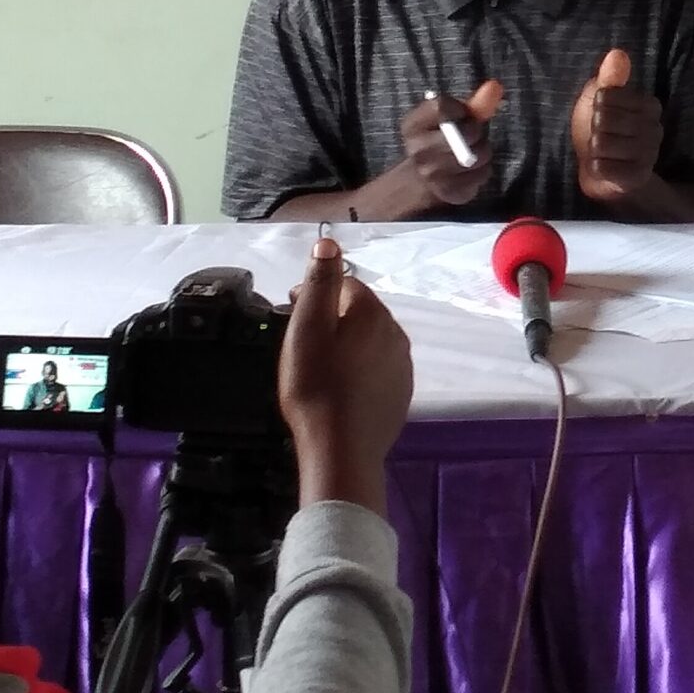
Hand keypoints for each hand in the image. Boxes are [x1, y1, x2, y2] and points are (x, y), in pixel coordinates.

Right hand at [279, 237, 413, 516]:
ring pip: (370, 341)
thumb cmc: (316, 387)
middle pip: (360, 312)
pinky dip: (360, 369)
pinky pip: (378, 368)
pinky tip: (341, 388)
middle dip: (333, 316)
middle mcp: (396, 333)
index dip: (316, 292)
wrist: (342, 450)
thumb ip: (320, 283)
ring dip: (348, 343)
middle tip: (302, 340)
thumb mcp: (307, 330)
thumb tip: (329, 242)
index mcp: (373, 313)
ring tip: (319, 364)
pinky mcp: (401, 393)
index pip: (346, 285)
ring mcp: (402, 366)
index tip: (291, 310)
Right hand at [390, 80, 504, 210]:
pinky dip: (483, 170)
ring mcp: (432, 174)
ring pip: (478, 155)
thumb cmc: (439, 140)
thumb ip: (472, 104)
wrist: (421, 180)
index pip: (440, 106)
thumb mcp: (449, 119)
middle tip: (472, 136)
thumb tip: (495, 86)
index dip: (461, 109)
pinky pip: (482, 174)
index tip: (463, 115)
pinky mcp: (449, 192)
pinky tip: (472, 169)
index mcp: (412, 125)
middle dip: (476, 132)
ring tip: (474, 152)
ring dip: (484, 152)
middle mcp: (418, 150)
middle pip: (464, 132)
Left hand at [570, 48, 663, 200]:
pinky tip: (604, 167)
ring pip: (600, 143)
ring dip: (593, 150)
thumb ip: (609, 77)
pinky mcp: (637, 177)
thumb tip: (617, 53)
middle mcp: (655, 129)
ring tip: (603, 152)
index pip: (605, 97)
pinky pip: (600, 167)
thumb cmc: (602, 129)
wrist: (605, 171)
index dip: (595, 107)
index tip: (603, 114)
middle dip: (593, 130)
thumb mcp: (600, 99)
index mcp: (650, 105)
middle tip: (601, 136)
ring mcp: (649, 155)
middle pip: (602, 120)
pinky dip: (595, 167)